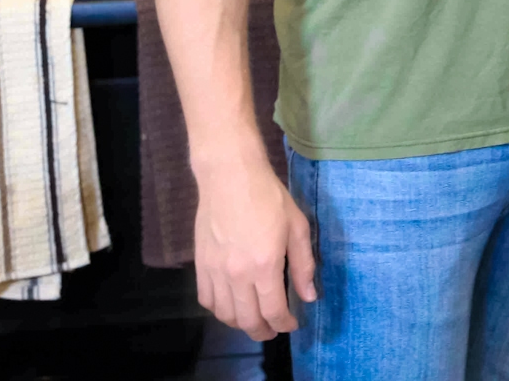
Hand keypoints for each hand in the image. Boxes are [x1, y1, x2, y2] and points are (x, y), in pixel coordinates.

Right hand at [192, 154, 316, 340]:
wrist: (230, 177)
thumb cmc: (269, 197)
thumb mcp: (297, 227)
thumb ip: (303, 265)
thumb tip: (309, 296)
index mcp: (264, 266)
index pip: (273, 310)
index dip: (284, 323)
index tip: (292, 324)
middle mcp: (236, 275)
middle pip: (247, 320)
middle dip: (263, 331)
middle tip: (274, 328)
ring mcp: (215, 271)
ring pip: (225, 314)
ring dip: (241, 323)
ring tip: (254, 319)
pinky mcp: (200, 265)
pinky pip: (206, 300)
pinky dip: (219, 310)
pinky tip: (231, 304)